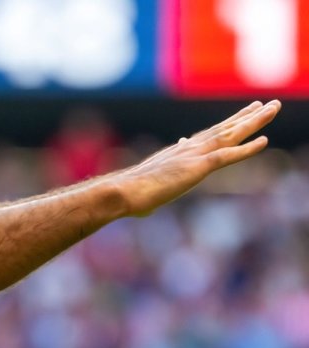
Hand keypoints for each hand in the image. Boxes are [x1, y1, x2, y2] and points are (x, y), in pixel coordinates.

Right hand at [114, 100, 279, 216]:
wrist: (121, 192)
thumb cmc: (128, 195)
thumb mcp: (147, 185)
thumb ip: (156, 184)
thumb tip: (151, 194)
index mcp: (176, 154)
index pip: (206, 137)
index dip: (224, 127)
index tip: (237, 118)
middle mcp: (187, 149)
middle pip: (223, 129)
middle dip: (246, 117)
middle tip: (265, 104)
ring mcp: (194, 156)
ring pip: (230, 134)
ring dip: (254, 122)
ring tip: (273, 108)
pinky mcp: (198, 167)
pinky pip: (228, 155)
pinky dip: (247, 148)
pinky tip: (265, 141)